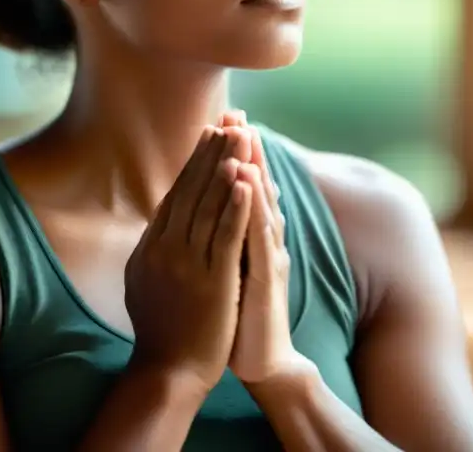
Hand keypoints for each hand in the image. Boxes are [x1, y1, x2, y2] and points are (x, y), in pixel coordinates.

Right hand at [123, 126, 252, 393]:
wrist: (168, 373)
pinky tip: (245, 180)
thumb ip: (154, 249)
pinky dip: (236, 205)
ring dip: (225, 168)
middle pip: (192, 190)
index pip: (177, 193)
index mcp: (153, 246)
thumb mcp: (145, 281)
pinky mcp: (212, 281)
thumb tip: (160, 221)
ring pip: (209, 206)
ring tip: (238, 137)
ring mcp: (188, 264)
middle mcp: (167, 248)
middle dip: (212, 153)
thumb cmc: (161, 330)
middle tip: (227, 120)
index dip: (195, 162)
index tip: (209, 134)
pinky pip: (225, 236)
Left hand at [217, 116, 307, 386]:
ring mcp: (268, 257)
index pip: (240, 187)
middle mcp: (262, 240)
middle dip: (244, 148)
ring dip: (253, 167)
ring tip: (245, 134)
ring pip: (259, 205)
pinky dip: (253, 207)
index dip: (232, 153)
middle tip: (236, 113)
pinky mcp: (266, 278)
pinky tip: (249, 183)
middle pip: (254, 187)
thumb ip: (221, 237)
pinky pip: (259, 237)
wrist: (261, 359)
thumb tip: (204, 212)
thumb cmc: (238, 313)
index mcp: (248, 237)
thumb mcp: (226, 267)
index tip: (221, 119)